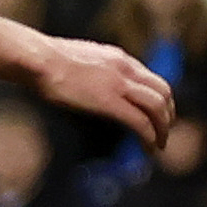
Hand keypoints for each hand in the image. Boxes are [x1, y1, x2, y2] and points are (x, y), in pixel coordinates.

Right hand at [30, 34, 173, 141]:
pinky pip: (140, 121)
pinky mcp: (109, 102)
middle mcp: (125, 68)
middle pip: (163, 91)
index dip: (160, 99)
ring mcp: (119, 84)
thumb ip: (96, 70)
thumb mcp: (82, 60)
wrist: (38, 59)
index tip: (158, 114)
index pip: (152, 78)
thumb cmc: (48, 61)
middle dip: (168, 114)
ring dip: (163, 128)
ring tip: (159, 144)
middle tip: (164, 131)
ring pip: (157, 107)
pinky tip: (148, 149)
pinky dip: (149, 137)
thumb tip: (94, 84)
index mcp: (119, 58)